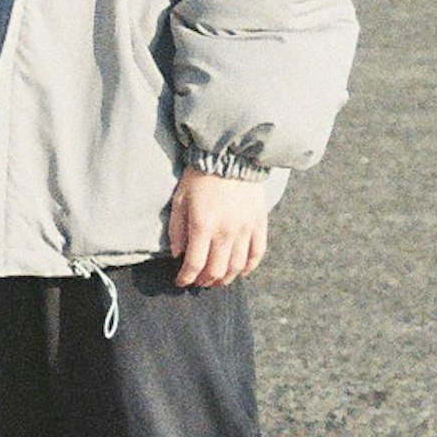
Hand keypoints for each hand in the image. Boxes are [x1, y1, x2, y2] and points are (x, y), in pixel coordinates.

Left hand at [164, 170, 267, 288]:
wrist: (230, 154)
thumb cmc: (200, 175)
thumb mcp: (180, 199)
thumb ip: (177, 229)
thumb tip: (177, 254)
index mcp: (202, 225)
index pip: (194, 264)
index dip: (185, 278)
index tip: (180, 281)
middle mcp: (225, 231)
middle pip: (216, 271)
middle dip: (204, 281)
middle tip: (198, 281)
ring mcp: (244, 229)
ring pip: (236, 267)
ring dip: (225, 279)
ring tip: (217, 279)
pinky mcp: (259, 223)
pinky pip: (257, 253)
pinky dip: (249, 267)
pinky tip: (241, 271)